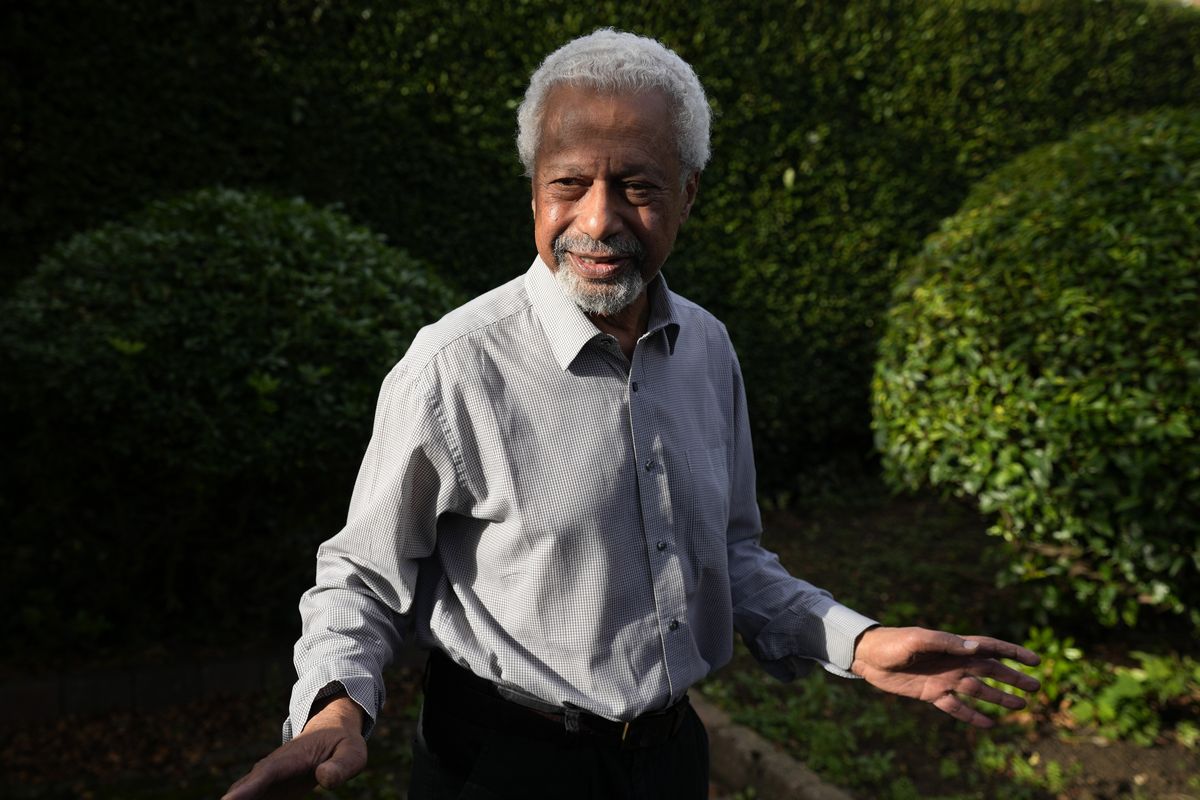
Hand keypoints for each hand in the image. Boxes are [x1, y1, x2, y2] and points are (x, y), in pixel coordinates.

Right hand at [222, 696, 367, 799]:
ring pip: (241, 798)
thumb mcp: (352, 751)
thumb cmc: (342, 743)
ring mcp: (265, 782)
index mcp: (290, 758)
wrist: (329, 732)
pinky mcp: (267, 791)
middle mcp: (270, 770)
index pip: (266, 774)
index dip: (246, 790)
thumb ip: (342, 765)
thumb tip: (324, 778)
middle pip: (243, 791)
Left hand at [850, 626, 1039, 727]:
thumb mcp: (918, 639)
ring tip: (1020, 706)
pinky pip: (957, 707)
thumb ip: (946, 643)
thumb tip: (975, 648)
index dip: (1012, 652)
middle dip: (1013, 678)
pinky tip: (989, 724)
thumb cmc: (893, 642)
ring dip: (999, 698)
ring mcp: (945, 679)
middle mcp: (954, 663)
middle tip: (1035, 687)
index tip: (1034, 660)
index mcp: (954, 646)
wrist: (868, 657)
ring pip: (979, 691)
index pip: (990, 648)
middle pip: (991, 671)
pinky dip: (972, 716)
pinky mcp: (933, 694)